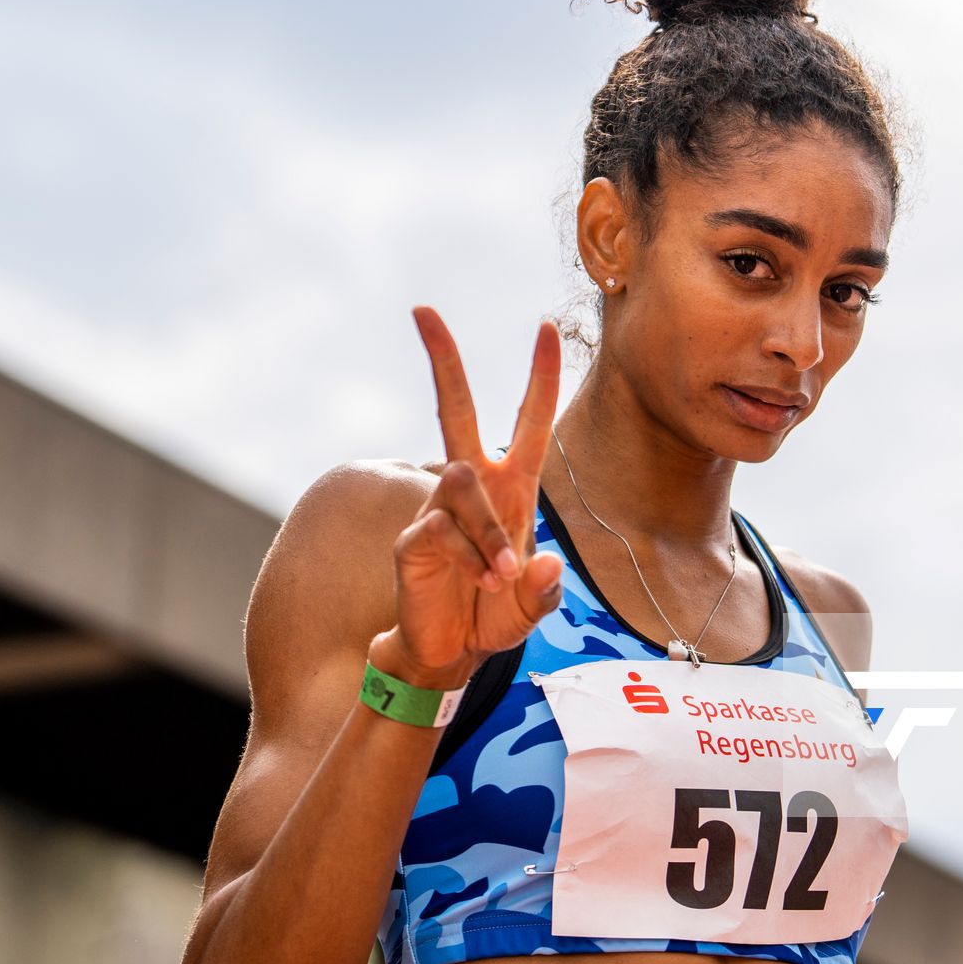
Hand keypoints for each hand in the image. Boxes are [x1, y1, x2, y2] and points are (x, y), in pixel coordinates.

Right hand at [371, 306, 564, 688]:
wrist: (451, 652)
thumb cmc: (495, 615)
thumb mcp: (535, 606)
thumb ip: (545, 590)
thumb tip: (543, 563)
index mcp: (512, 488)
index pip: (529, 421)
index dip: (541, 376)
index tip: (549, 327)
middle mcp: (473, 487)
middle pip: (455, 408)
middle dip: (443, 359)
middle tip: (423, 310)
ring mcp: (438, 507)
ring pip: (463, 483)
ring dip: (489, 532)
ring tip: (498, 576)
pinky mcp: (414, 537)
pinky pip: (442, 528)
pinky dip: (469, 558)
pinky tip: (478, 581)